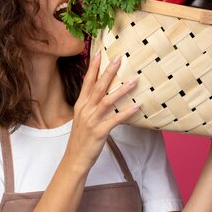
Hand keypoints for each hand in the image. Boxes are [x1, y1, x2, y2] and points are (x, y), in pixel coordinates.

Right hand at [65, 51, 138, 171]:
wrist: (75, 159)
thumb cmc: (80, 138)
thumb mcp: (82, 118)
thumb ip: (90, 105)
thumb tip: (101, 94)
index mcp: (81, 105)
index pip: (87, 82)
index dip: (92, 67)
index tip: (98, 52)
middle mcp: (85, 110)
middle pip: (98, 87)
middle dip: (108, 72)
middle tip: (119, 58)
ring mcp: (92, 121)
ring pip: (107, 101)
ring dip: (121, 90)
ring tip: (133, 81)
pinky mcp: (99, 132)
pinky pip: (115, 120)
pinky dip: (126, 112)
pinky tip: (137, 106)